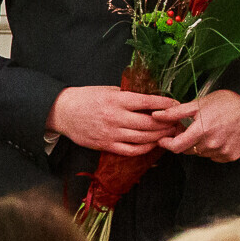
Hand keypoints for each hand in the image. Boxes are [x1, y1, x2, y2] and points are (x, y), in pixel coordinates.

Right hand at [48, 85, 174, 154]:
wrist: (62, 112)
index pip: (147, 102)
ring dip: (159, 137)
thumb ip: (127, 95)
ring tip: (169, 134)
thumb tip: (149, 99)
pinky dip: (145, 148)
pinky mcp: (106, 145)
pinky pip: (131, 150)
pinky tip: (152, 144)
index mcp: (116, 99)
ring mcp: (111, 133)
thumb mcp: (107, 89)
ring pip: (143, 138)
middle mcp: (115, 117)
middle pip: (149, 123)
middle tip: (177, 122)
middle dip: (167, 123)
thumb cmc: (85, 98)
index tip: (176, 104)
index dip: (165, 103)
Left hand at [156, 89, 239, 161]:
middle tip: (188, 129)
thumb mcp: (197, 104)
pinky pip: (214, 156)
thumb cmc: (224, 103)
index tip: (163, 139)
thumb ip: (175, 113)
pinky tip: (217, 136)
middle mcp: (212, 144)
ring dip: (198, 145)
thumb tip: (155, 115)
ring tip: (206, 130)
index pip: (176, 147)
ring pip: (200, 153)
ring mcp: (223, 152)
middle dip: (184, 141)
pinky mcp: (232, 156)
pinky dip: (212, 149)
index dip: (167, 144)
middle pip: (188, 150)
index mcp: (201, 131)